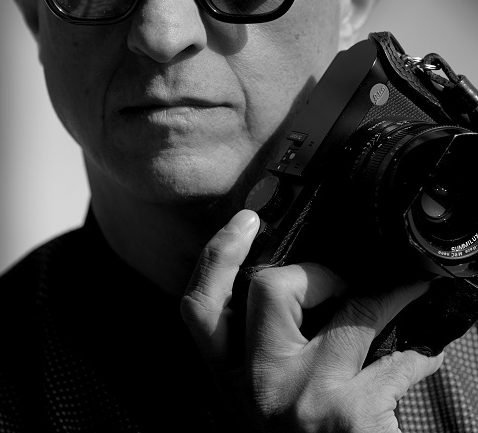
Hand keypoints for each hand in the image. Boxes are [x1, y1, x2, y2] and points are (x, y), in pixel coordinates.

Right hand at [181, 209, 443, 431]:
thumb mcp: (255, 408)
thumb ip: (253, 358)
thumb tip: (289, 296)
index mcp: (229, 383)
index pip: (201, 308)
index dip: (219, 254)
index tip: (247, 221)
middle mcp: (259, 386)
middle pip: (270, 289)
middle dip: (313, 272)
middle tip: (337, 280)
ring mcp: (307, 397)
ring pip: (353, 312)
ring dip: (389, 296)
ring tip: (409, 289)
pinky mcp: (354, 414)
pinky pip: (399, 358)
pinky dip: (424, 347)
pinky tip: (434, 340)